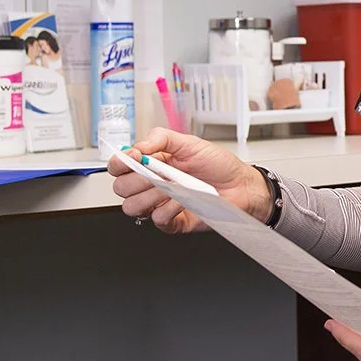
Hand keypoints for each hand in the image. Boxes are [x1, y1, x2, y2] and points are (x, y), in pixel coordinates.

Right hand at [107, 127, 268, 232]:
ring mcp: (160, 205)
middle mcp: (152, 186)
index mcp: (151, 164)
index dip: (119, 163)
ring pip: (132, 207)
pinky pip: (157, 220)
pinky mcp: (173, 222)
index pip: (119, 166)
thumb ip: (161, 138)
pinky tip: (183, 199)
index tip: (134, 157)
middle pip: (121, 188)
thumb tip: (138, 145)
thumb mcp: (190, 142)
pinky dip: (168, 208)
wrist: (241, 185)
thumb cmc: (219, 165)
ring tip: (171, 186)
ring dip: (150, 195)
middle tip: (158, 173)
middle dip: (136, 179)